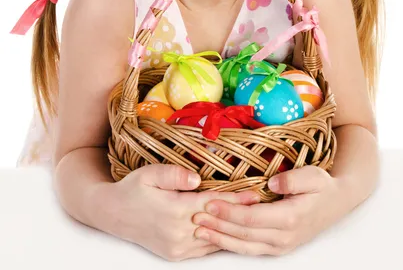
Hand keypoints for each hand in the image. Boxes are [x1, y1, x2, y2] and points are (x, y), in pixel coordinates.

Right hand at [107, 163, 260, 260]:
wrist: (112, 214)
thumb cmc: (133, 189)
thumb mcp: (149, 174)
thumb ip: (173, 175)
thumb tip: (197, 178)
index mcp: (174, 211)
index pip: (213, 204)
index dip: (236, 200)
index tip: (256, 194)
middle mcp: (178, 233)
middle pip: (217, 222)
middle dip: (240, 215)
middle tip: (263, 205)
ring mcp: (178, 247)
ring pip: (214, 239)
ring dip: (233, 229)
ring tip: (254, 218)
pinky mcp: (176, 254)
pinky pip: (205, 249)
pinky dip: (220, 239)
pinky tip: (232, 230)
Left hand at [192, 165, 344, 255]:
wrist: (337, 201)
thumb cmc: (322, 185)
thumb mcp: (312, 176)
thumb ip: (292, 179)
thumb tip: (272, 182)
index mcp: (291, 218)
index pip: (252, 218)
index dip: (229, 212)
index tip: (210, 202)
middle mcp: (285, 237)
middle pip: (244, 234)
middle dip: (218, 226)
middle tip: (195, 216)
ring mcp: (281, 245)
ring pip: (245, 246)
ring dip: (220, 238)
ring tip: (199, 229)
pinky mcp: (279, 246)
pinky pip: (251, 248)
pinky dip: (231, 244)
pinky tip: (217, 237)